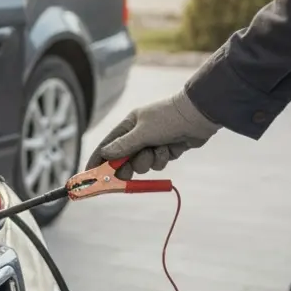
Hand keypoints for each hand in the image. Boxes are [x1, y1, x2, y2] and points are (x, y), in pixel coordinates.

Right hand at [87, 91, 220, 178]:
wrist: (199, 115)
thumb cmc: (168, 119)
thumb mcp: (142, 133)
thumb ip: (123, 146)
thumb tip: (105, 154)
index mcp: (128, 126)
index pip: (107, 145)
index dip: (98, 160)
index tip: (91, 174)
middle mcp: (138, 135)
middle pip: (123, 159)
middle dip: (127, 166)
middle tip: (125, 175)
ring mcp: (153, 143)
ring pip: (142, 163)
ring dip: (149, 161)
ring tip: (158, 151)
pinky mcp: (166, 150)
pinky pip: (157, 163)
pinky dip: (162, 159)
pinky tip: (170, 149)